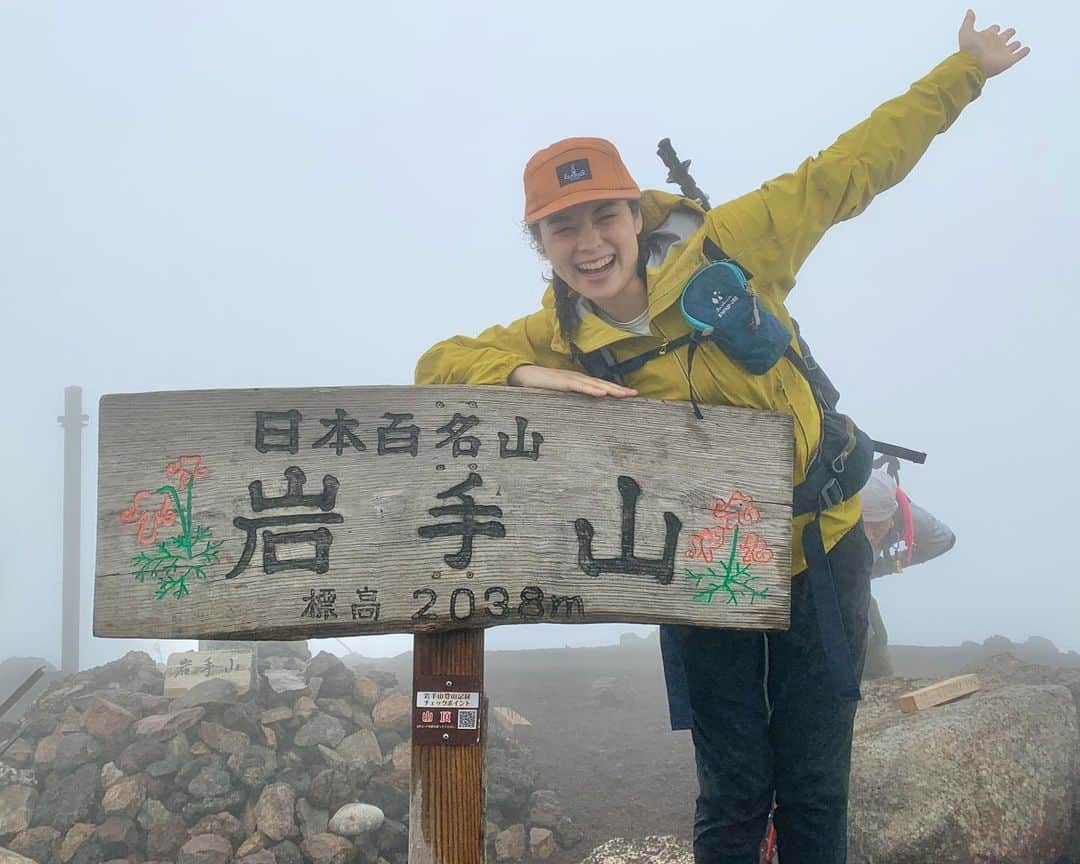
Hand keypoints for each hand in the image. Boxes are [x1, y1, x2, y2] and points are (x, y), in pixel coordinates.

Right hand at [508, 364, 637, 397]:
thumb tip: (580, 410)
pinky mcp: (561, 383)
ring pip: (594, 384)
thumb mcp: (558, 395)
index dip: (615, 390)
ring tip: (625, 394)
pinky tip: (602, 393)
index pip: (600, 386)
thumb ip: (569, 399)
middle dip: (619, 389)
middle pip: (602, 384)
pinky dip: (591, 389)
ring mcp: (569, 379)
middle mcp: (577, 378)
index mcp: (577, 381)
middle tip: (635, 395)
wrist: (521, 375)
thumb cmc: (539, 386)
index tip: (630, 396)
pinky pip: (579, 386)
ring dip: (610, 389)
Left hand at [958, 9, 1029, 76]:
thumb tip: (969, 11)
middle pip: (1006, 36)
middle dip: (1008, 33)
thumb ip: (969, 21)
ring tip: (1018, 44)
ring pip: (1013, 46)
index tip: (995, 28)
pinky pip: (1019, 55)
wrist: (972, 64)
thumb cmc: (968, 48)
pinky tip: (1027, 49)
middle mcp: (995, 44)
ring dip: (1016, 44)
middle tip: (1010, 32)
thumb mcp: (966, 31)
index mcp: (987, 37)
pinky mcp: (1008, 60)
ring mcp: (1003, 52)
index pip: (994, 29)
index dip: (995, 28)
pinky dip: (1024, 52)